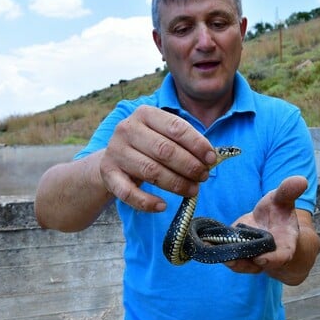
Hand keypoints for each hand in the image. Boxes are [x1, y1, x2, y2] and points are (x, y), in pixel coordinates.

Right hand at [99, 105, 216, 211]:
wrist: (112, 159)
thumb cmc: (147, 145)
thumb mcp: (162, 134)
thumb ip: (184, 142)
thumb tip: (211, 157)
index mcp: (145, 113)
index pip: (176, 127)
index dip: (197, 144)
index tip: (211, 159)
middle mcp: (127, 129)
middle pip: (165, 150)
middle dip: (189, 165)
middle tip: (203, 176)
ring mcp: (115, 152)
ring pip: (151, 171)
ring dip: (176, 184)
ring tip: (193, 190)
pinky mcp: (108, 174)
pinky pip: (129, 193)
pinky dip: (147, 202)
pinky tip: (163, 206)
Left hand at [225, 176, 308, 274]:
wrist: (271, 225)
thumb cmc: (280, 214)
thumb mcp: (283, 200)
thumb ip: (289, 191)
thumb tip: (301, 180)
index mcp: (285, 245)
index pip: (281, 257)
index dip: (272, 260)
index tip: (262, 259)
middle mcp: (268, 255)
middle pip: (257, 265)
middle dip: (244, 263)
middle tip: (231, 259)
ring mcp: (251, 258)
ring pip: (240, 264)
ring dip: (229, 260)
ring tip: (217, 252)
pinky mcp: (236, 253)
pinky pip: (228, 256)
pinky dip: (217, 252)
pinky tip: (206, 244)